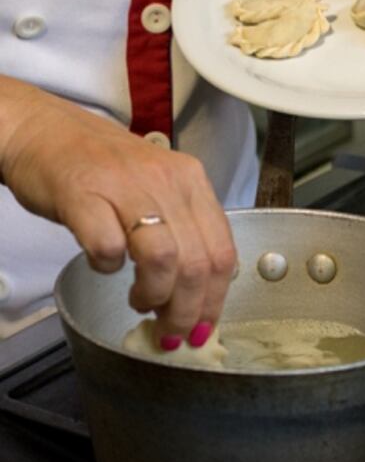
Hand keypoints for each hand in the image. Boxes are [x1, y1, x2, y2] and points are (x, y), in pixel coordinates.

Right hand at [0, 76, 235, 348]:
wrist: (43, 130)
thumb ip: (184, 230)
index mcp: (192, 182)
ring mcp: (125, 185)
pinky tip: (103, 266)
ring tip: (140, 303)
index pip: (224, 251)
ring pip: (163, 259)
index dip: (216, 299)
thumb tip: (201, 293)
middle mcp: (167, 181)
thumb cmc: (102, 169)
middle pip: (198, 262)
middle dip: (187, 310)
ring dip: (155, 296)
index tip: (204, 327)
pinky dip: (108, 269)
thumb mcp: (159, 190)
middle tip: (170, 331)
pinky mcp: (82, 194)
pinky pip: (108, 247)